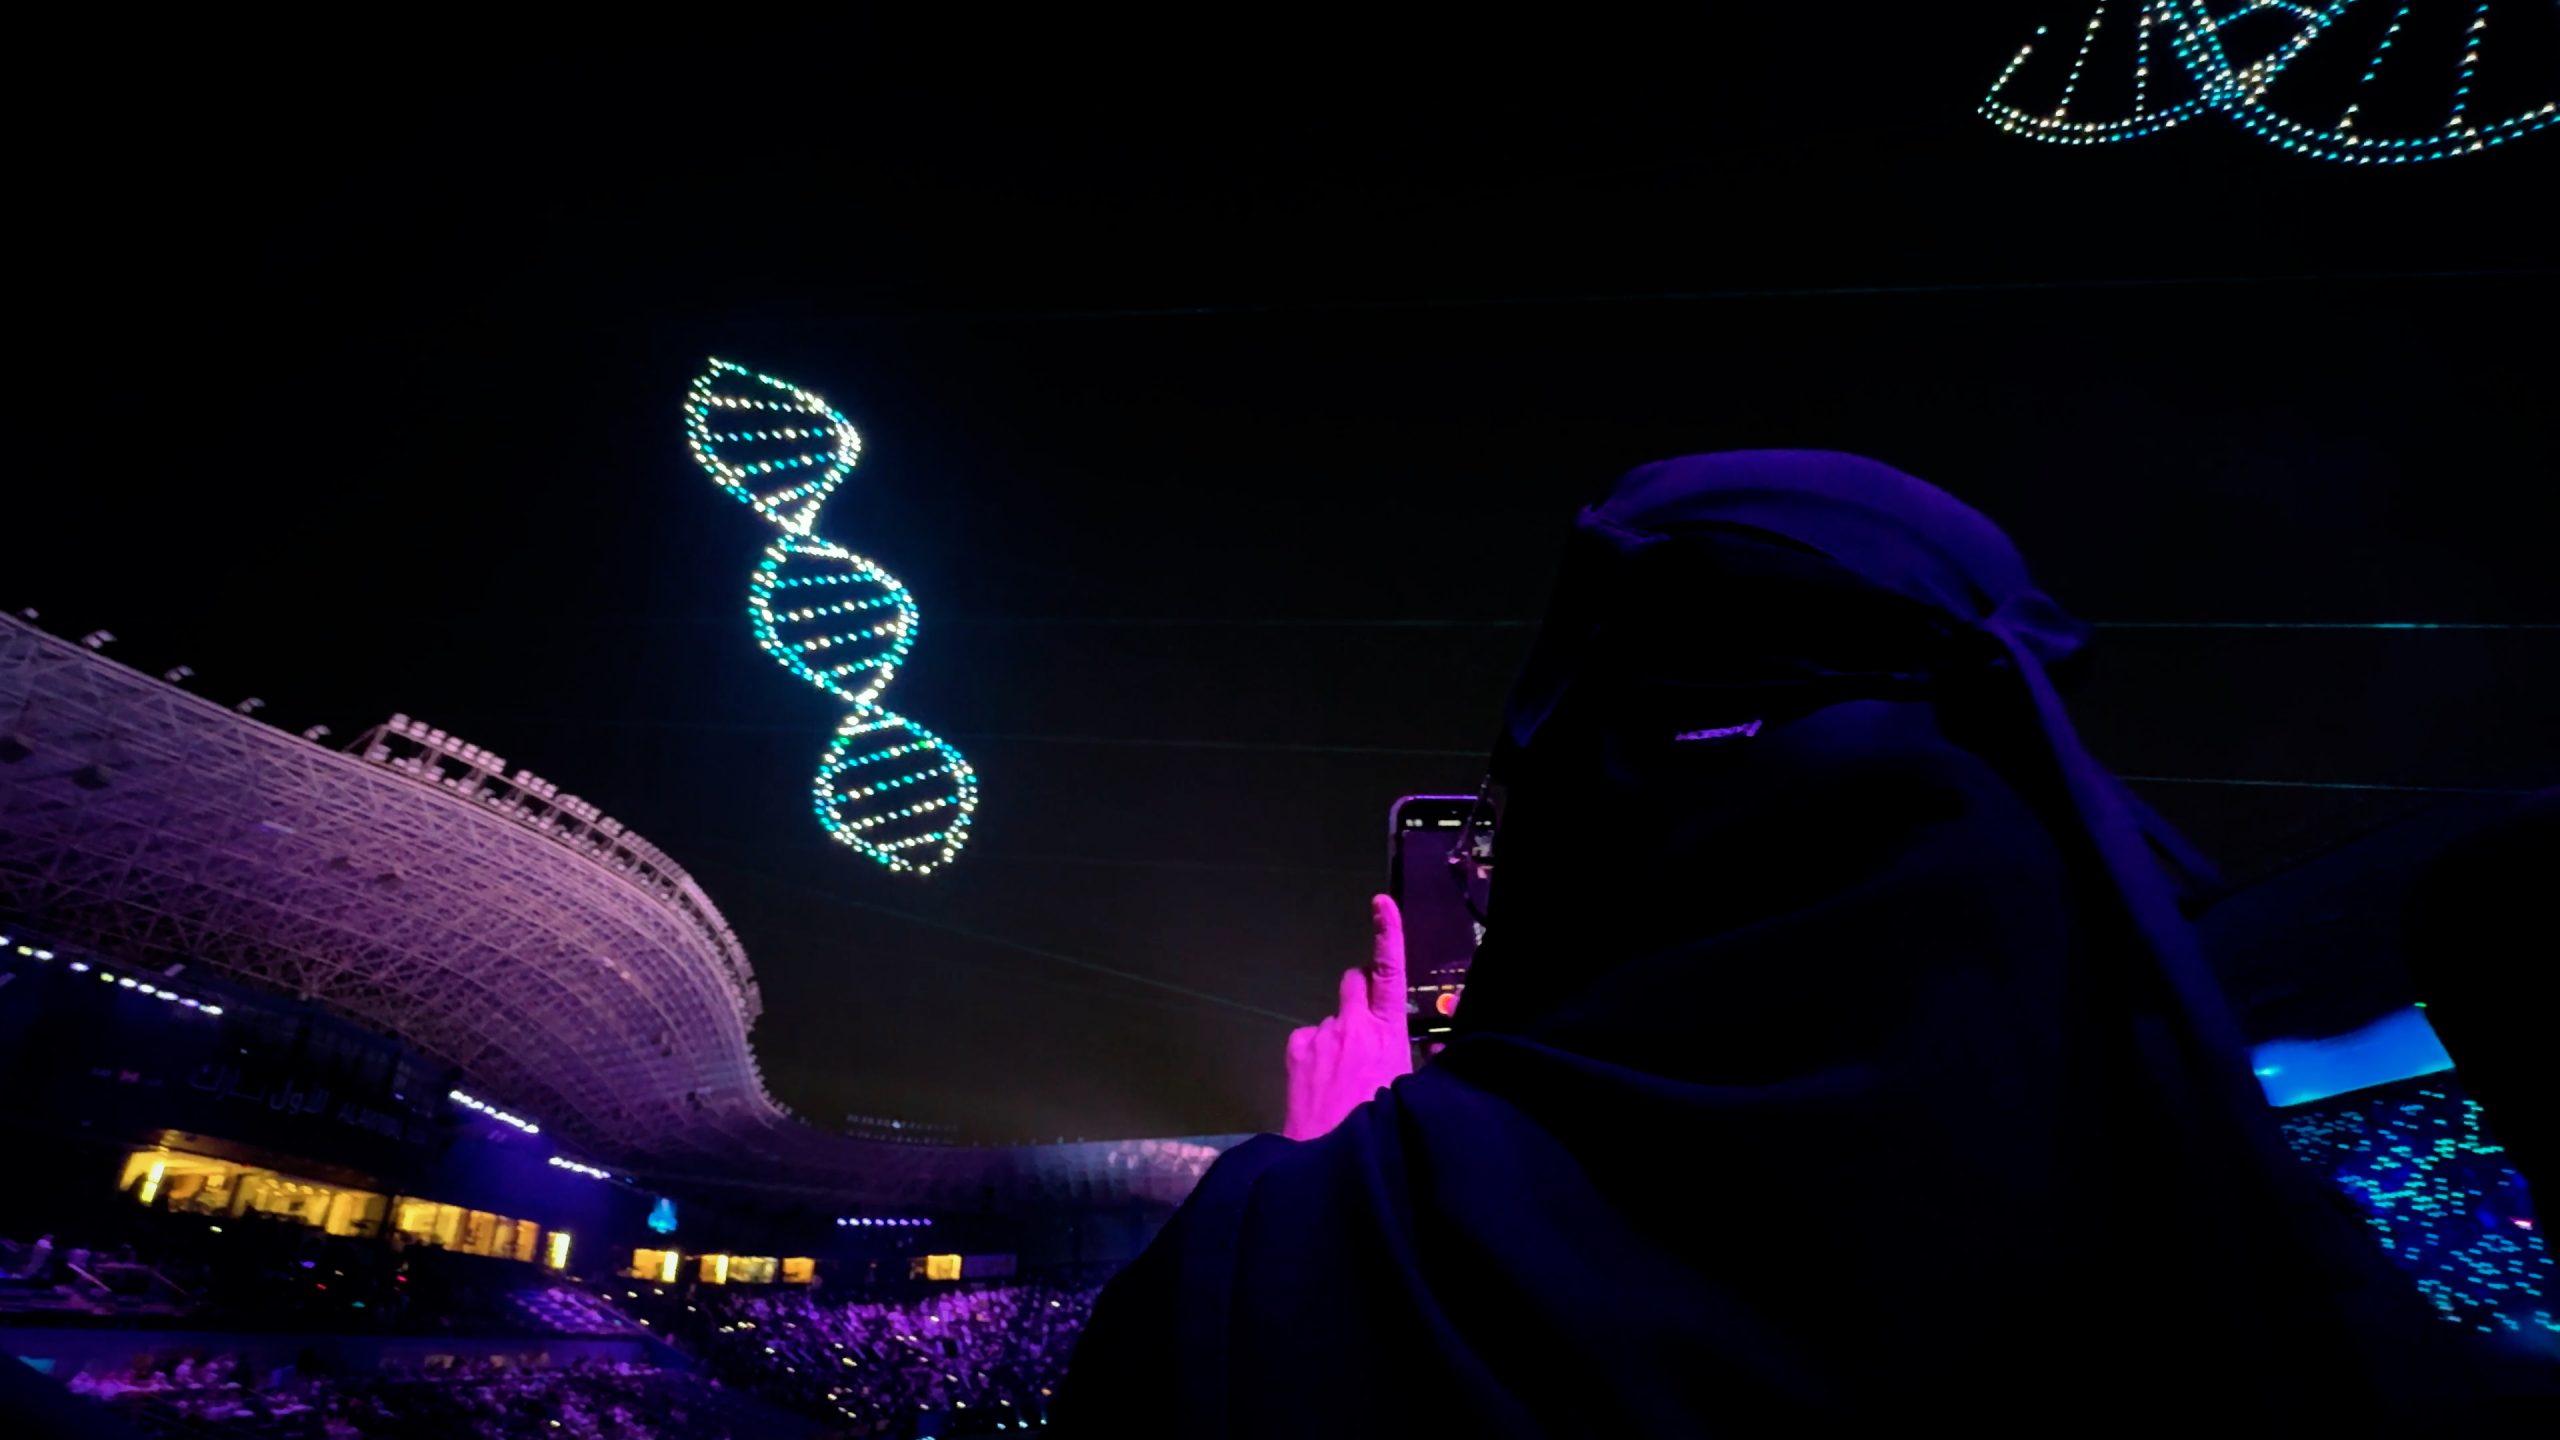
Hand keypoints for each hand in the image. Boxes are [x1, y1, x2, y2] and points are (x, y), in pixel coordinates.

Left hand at [1282, 895, 1413, 1140]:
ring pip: (1331, 1020)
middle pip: (1355, 982)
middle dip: (1360, 992)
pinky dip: (1313, 1052)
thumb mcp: (1410, 1088)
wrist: (1332, 1154)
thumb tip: (1433, 1049)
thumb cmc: (1378, 1122)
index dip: (1388, 934)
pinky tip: (1319, 1083)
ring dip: (1336, 1036)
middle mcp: (1355, 1023)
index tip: (1382, 904)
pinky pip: (1308, 1038)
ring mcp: (1322, 1034)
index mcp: (1390, 1031)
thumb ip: (1418, 1061)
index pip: (1391, 971)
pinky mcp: (1297, 1048)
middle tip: (1364, 1027)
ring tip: (1340, 1078)